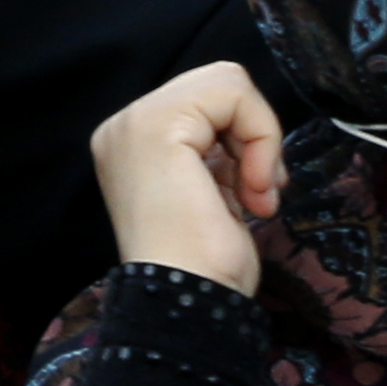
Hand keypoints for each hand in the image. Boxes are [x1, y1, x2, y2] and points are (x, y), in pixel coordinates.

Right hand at [90, 65, 286, 292]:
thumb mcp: (212, 191)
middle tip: (257, 190)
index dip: (243, 138)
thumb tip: (248, 132)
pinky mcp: (158, 125)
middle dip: (254, 133)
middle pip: (218, 82)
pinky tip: (252, 192)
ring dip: (260, 139)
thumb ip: (215, 152)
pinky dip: (262, 139)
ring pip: (229, 81)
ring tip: (254, 194)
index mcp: (132, 142)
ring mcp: (135, 121)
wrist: (187, 303)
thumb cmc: (204, 266)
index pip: (205, 100)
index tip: (252, 193)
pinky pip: (235, 96)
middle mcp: (124, 125)